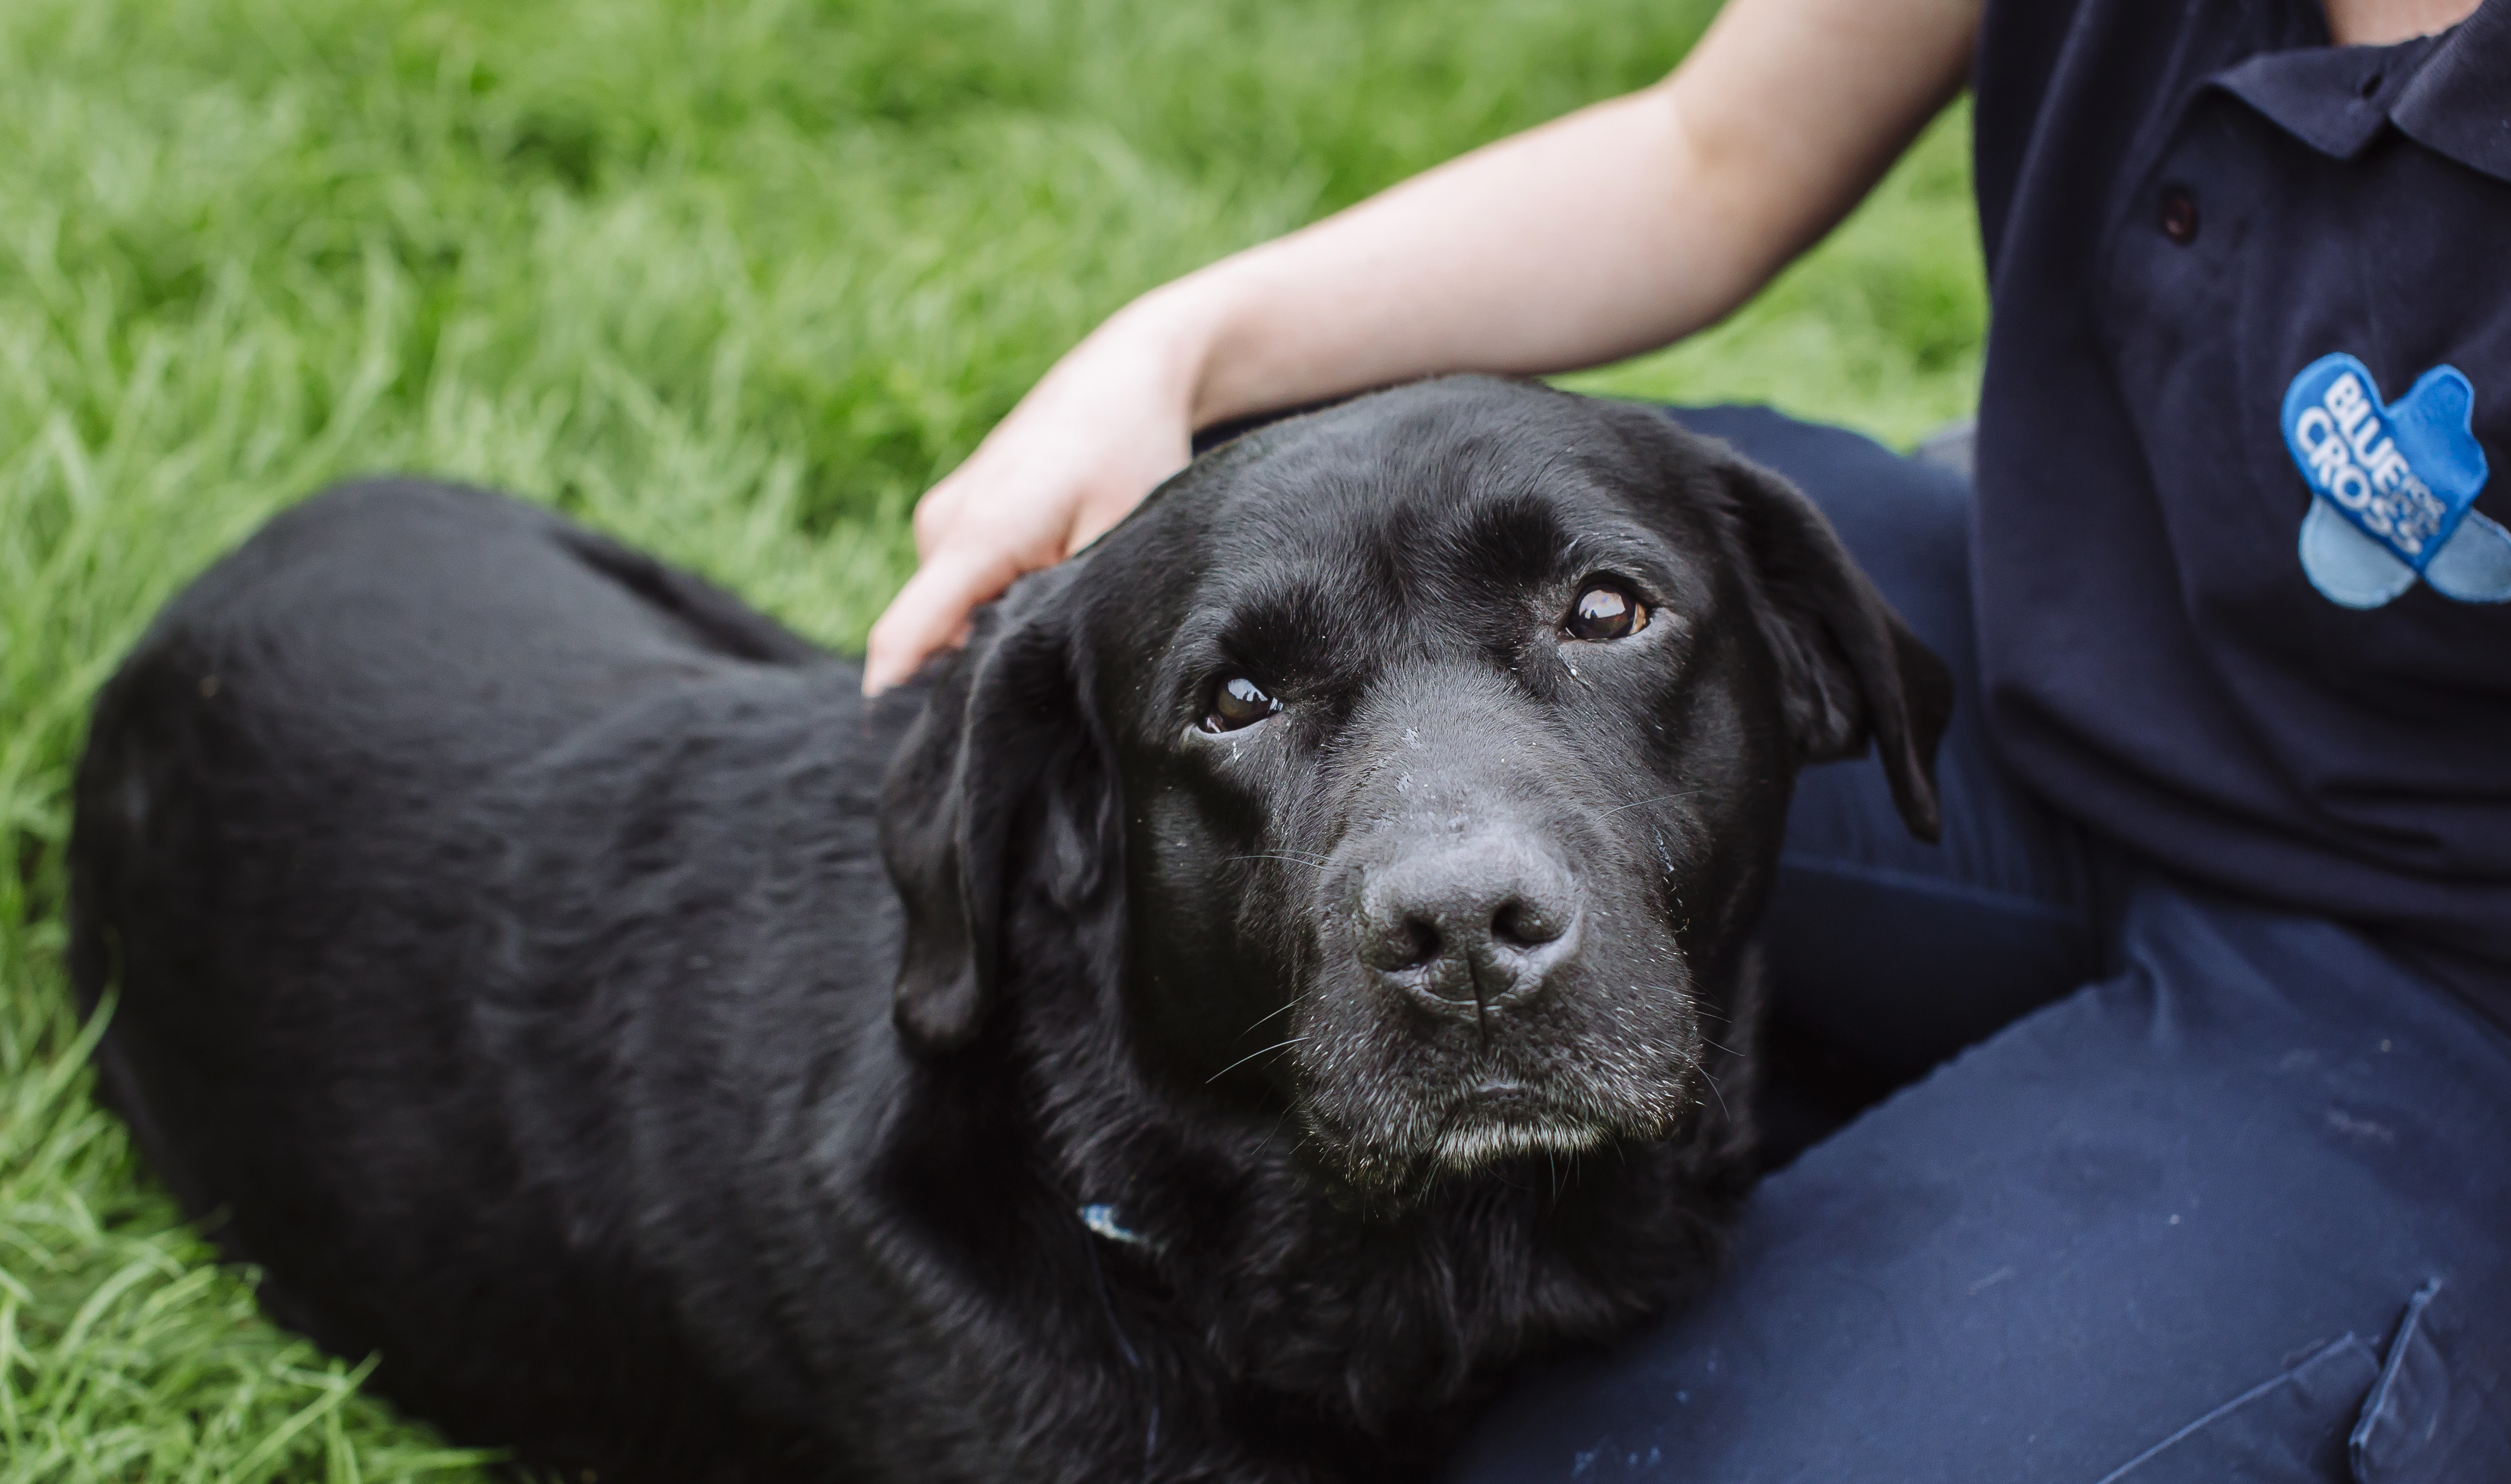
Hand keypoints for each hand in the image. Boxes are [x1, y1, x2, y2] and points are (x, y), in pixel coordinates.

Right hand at [862, 304, 1203, 693]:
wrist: (1124, 374)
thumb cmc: (1129, 450)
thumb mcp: (1114, 539)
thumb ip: (1065, 608)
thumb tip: (1034, 671)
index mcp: (977, 536)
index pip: (905, 637)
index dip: (896, 697)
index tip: (907, 754)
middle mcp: (942, 526)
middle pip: (935, 634)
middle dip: (979, 666)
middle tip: (1045, 685)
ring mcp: (942, 518)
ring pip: (952, 609)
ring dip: (994, 626)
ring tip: (1059, 617)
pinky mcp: (953, 515)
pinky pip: (960, 582)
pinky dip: (995, 597)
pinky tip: (1046, 584)